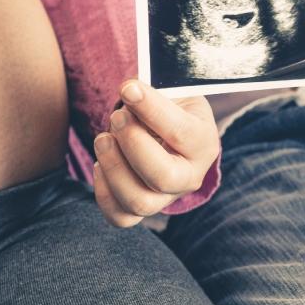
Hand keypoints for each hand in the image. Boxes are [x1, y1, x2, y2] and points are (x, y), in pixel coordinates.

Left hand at [92, 80, 219, 226]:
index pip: (180, 132)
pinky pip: (120, 217)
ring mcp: (166, 198)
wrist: (169, 129)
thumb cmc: (170, 106)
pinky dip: (103, 191)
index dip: (149, 108)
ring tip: (104, 138)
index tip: (127, 88)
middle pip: (162, 176)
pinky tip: (101, 163)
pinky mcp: (142, 208)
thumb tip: (130, 92)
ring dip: (112, 166)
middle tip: (117, 117)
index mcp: (203, 143)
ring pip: (138, 202)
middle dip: (131, 142)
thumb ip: (154, 92)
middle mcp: (190, 176)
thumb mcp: (172, 92)